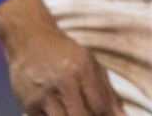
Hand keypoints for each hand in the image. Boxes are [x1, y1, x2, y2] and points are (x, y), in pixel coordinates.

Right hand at [0, 0, 126, 114]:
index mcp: (83, 70)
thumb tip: (122, 115)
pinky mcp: (29, 107)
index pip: (100, 105)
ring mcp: (44, 97)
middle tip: (94, 114)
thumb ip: (107, 91)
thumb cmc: (66, 53)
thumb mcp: (91, 64)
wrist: (31, 42)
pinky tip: (65, 113)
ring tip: (80, 112)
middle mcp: (64, 83)